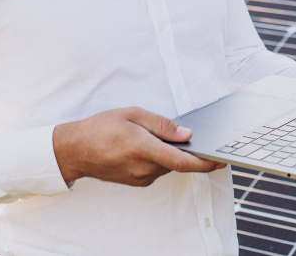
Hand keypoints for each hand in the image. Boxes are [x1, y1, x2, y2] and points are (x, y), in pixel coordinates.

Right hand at [52, 107, 224, 186]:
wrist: (74, 150)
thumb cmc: (101, 128)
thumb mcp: (133, 114)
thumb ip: (162, 124)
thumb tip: (186, 134)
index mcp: (144, 149)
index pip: (183, 161)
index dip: (205, 163)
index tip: (221, 159)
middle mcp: (144, 168)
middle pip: (177, 162)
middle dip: (187, 151)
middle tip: (187, 135)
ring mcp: (140, 177)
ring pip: (167, 165)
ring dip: (171, 153)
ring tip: (156, 136)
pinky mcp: (137, 181)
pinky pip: (157, 169)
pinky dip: (160, 158)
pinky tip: (149, 145)